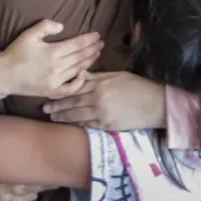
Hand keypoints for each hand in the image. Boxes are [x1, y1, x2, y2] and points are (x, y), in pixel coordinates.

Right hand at [0, 20, 101, 98]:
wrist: (3, 75)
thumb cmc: (16, 52)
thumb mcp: (29, 34)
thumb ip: (46, 26)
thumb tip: (62, 26)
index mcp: (53, 52)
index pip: (77, 44)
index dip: (89, 39)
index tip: (97, 35)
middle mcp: (56, 67)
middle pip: (80, 56)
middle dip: (93, 48)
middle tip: (102, 43)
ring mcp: (55, 81)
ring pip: (78, 70)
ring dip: (89, 61)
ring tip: (97, 53)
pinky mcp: (51, 91)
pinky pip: (70, 89)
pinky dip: (80, 82)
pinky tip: (85, 74)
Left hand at [42, 71, 165, 129]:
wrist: (156, 104)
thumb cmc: (139, 87)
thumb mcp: (119, 76)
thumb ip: (99, 76)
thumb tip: (82, 74)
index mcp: (101, 84)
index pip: (76, 87)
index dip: (62, 90)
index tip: (51, 92)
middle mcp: (98, 99)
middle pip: (72, 102)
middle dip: (57, 105)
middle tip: (44, 107)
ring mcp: (101, 114)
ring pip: (76, 116)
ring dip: (63, 117)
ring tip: (52, 117)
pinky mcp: (106, 126)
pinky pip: (87, 126)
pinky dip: (77, 125)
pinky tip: (69, 125)